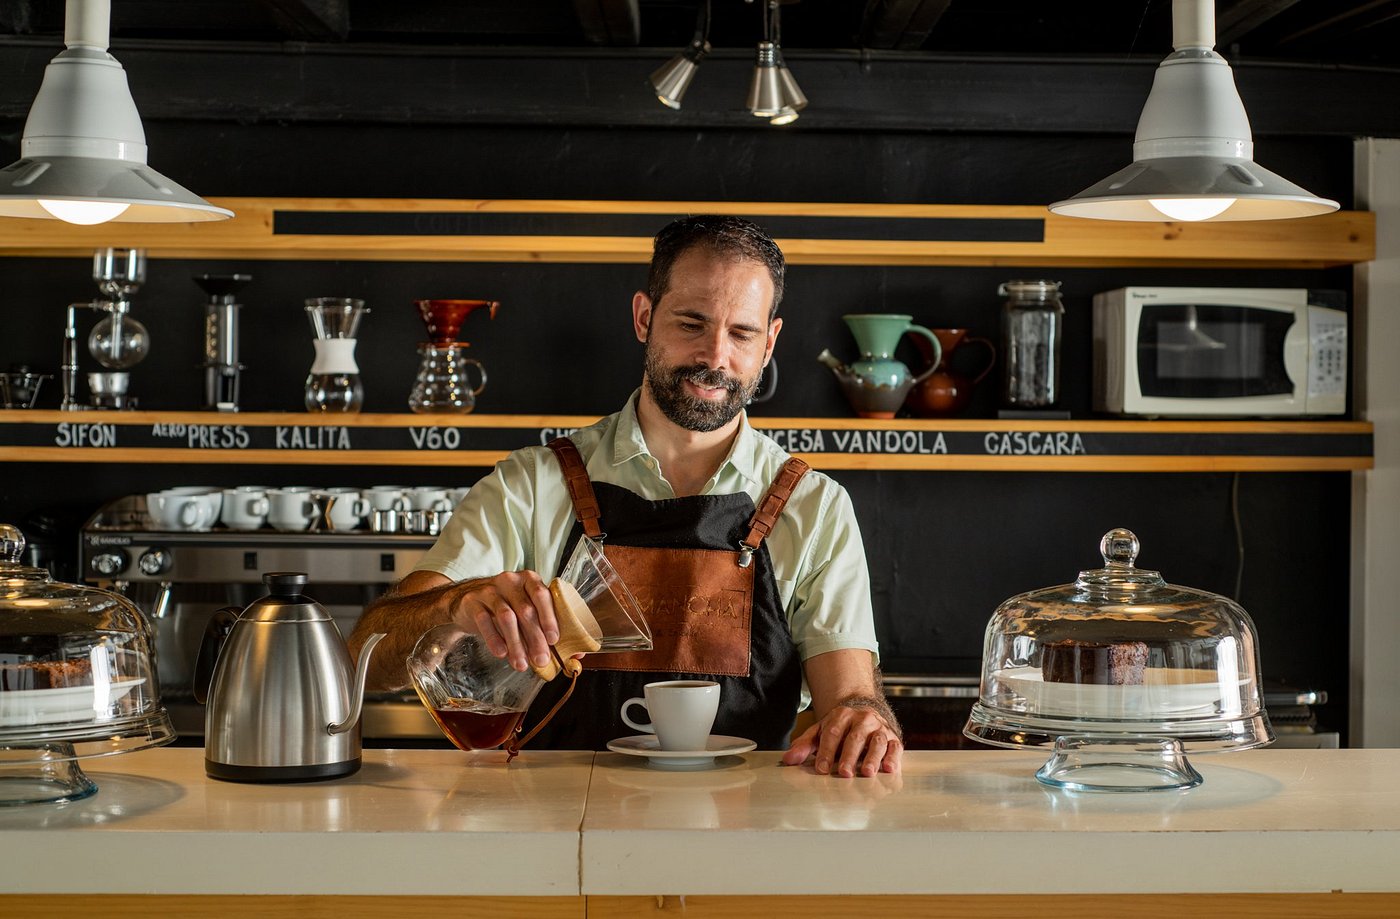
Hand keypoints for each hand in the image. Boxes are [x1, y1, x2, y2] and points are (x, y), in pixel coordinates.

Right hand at [451, 571, 559, 671]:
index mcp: (528, 579)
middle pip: (525, 610)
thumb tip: (548, 651)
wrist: (469, 600)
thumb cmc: (504, 604)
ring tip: (521, 663)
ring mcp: (490, 590)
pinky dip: (494, 639)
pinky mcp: (473, 602)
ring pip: (506, 617)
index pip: (541, 595)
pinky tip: (502, 653)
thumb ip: (536, 622)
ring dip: (516, 643)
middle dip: (535, 638)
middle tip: (540, 659)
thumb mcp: (522, 605)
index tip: (553, 640)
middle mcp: (510, 581)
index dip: (548, 618)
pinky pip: (484, 621)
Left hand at [781, 701, 902, 777]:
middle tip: (844, 773)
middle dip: (849, 756)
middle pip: (855, 738)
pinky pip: (895, 747)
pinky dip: (893, 758)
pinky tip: (889, 769)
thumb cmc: (841, 727)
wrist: (864, 711)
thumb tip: (789, 759)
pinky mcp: (893, 738)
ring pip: (877, 742)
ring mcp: (879, 728)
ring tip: (867, 773)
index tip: (822, 768)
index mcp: (842, 716)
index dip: (827, 752)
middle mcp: (862, 720)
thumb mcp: (821, 731)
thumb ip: (805, 745)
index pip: (833, 734)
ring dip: (873, 758)